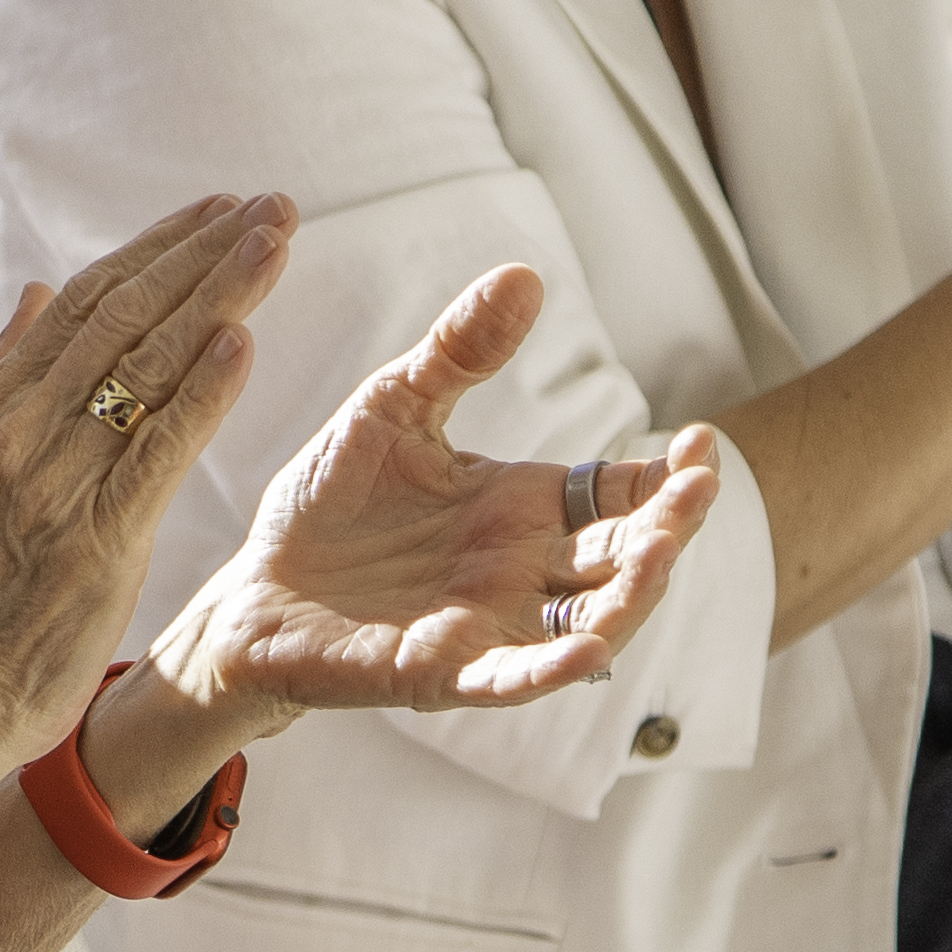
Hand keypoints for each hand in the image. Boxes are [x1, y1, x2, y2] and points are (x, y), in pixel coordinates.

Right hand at [0, 195, 289, 760]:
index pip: (83, 302)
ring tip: (276, 246)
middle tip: (271, 206)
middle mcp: (17, 430)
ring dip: (218, 297)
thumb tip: (39, 291)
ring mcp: (53, 482)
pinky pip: (154, 452)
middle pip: (122, 317)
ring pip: (146, 368)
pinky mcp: (94, 539)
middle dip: (202, 254)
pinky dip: (200, 394)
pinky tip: (242, 343)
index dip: (155, 249)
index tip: (217, 211)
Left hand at [148, 267, 724, 718]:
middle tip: (697, 489)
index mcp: (523, 507)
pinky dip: (553, 666)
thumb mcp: (393, 409)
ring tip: (662, 554)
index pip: (621, 494)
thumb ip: (457, 354)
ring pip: (589, 620)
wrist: (253, 589)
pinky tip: (590, 648)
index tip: (699, 443)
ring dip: (631, 595)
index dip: (667, 477)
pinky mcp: (443, 671)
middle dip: (668, 527)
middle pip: (623, 555)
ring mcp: (491, 625)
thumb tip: (524, 274)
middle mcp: (523, 570)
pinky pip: (514, 676)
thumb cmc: (329, 504)